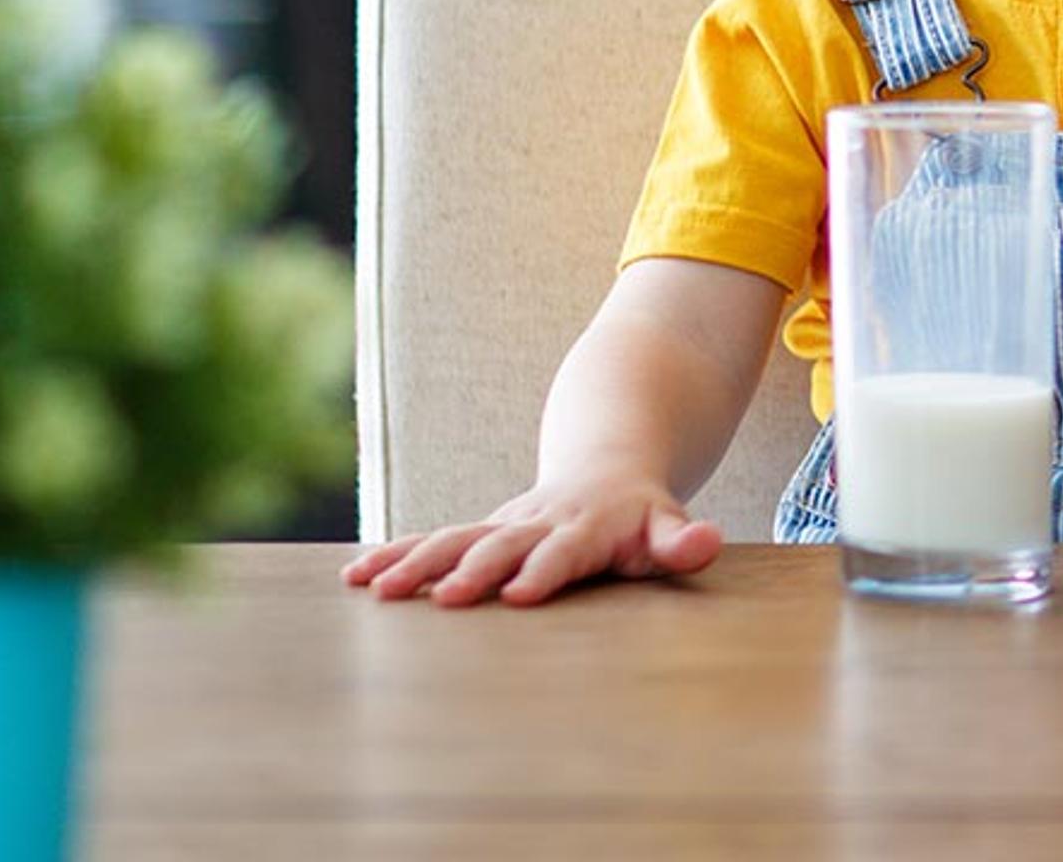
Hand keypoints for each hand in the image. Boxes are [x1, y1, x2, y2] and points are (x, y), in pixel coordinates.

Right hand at [342, 471, 721, 607]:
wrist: (607, 463)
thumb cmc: (641, 516)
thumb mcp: (668, 526)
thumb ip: (682, 540)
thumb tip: (706, 542)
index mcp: (587, 526)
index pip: (565, 551)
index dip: (544, 571)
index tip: (519, 596)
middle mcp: (539, 522)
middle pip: (502, 544)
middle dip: (473, 570)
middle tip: (444, 598)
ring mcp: (505, 524)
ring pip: (456, 538)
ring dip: (418, 562)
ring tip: (376, 588)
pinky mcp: (480, 529)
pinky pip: (433, 540)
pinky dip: (395, 555)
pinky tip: (355, 576)